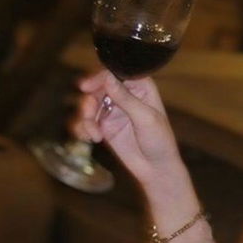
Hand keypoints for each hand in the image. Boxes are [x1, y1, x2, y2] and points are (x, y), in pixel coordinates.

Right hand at [70, 69, 181, 187]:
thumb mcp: (145, 118)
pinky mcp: (104, 125)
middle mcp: (125, 94)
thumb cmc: (159, 141)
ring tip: (94, 135)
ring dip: (85, 118)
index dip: (98, 78)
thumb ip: (125, 98)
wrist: (156, 169)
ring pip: (88, 104)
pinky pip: (86, 121)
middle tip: (89, 116)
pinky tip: (92, 139)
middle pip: (96, 88)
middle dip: (89, 102)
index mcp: (140, 86)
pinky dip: (83, 128)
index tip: (86, 87)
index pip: (115, 73)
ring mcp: (113, 109)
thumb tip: (107, 77)